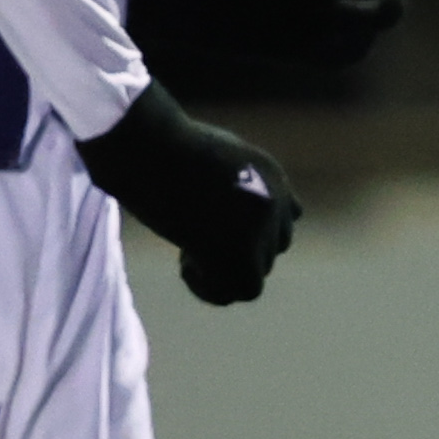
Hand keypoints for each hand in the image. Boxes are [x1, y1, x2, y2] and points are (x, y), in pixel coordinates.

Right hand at [80, 81, 301, 304]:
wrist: (152, 151)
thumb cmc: (164, 148)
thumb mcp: (209, 157)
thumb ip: (230, 185)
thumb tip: (224, 224)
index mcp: (270, 174)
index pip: (286, 216)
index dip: (249, 228)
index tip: (213, 220)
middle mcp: (274, 202)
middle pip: (272, 247)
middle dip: (237, 250)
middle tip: (194, 236)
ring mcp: (259, 228)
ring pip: (259, 271)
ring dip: (223, 269)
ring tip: (187, 250)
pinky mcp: (238, 251)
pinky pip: (246, 290)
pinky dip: (216, 288)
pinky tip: (185, 264)